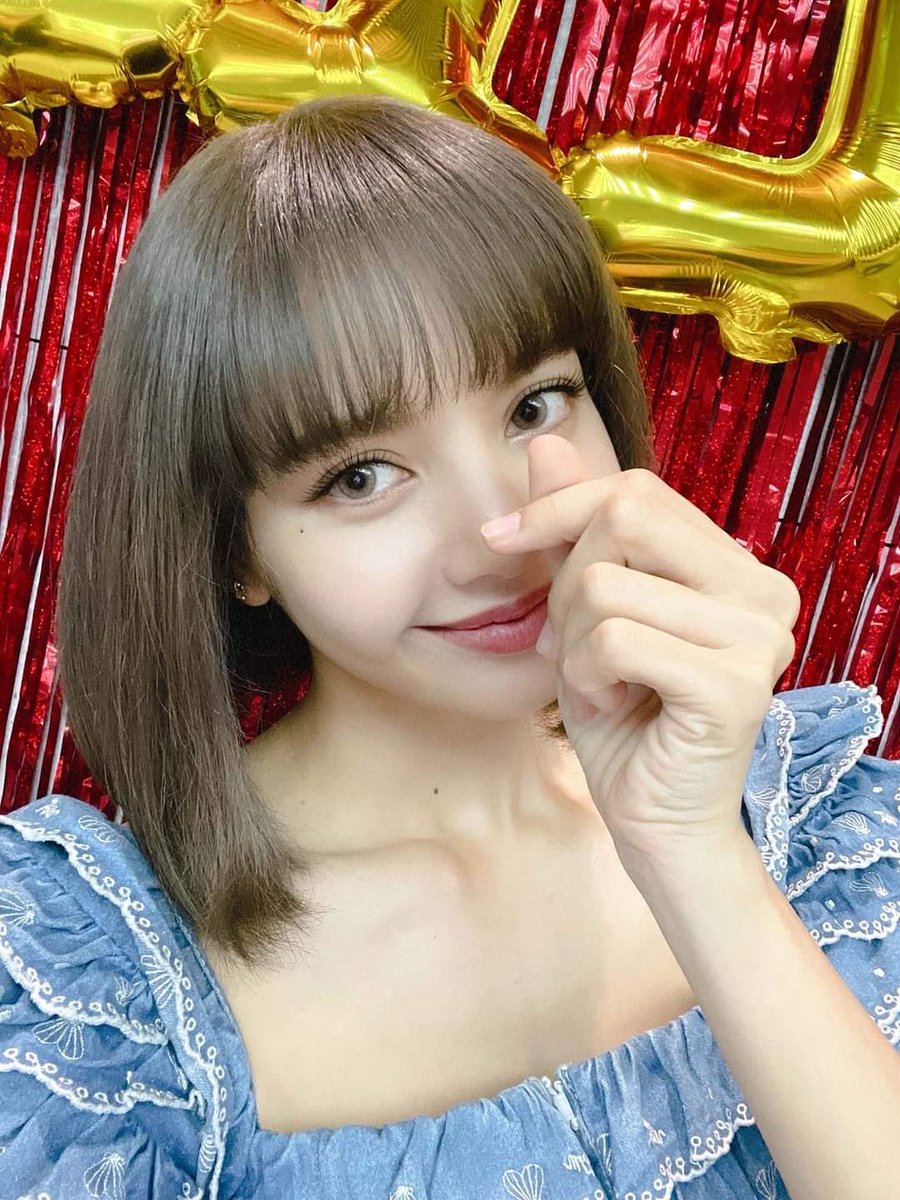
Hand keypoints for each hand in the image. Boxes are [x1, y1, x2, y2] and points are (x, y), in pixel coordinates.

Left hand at [481, 435, 799, 869]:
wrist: (655, 821)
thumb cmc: (622, 716)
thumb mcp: (586, 609)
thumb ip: (574, 527)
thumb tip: (543, 439)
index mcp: (737, 567)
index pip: (637, 490)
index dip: (557, 507)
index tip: (499, 538)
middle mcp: (765, 591)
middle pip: (624, 518)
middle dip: (566, 582)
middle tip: (570, 644)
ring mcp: (760, 637)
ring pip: (606, 585)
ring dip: (571, 643)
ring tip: (598, 683)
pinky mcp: (735, 685)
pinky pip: (613, 640)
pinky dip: (584, 675)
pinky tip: (611, 706)